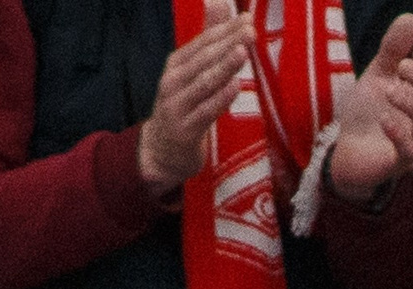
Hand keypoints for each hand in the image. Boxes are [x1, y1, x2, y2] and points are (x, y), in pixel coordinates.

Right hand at [138, 4, 257, 199]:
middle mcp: (174, 80)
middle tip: (250, 30)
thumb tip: (218, 2)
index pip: (204, 42)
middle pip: (205, 58)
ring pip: (205, 82)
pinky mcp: (185, 128)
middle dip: (228, 43)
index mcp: (178, 63)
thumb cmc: (184, 105)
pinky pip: (205, 111)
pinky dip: (220, 99)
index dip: (225, 29)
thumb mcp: (192, 72)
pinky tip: (234, 87)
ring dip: (225, 67)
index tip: (247, 18)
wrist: (162, 149)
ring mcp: (178, 104)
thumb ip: (208, 39)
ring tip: (242, 51)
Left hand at [328, 13, 412, 198]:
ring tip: (390, 91)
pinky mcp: (398, 161)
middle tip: (402, 67)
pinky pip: (409, 151)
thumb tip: (410, 17)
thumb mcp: (378, 73)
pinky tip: (384, 119)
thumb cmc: (369, 111)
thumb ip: (393, 49)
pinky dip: (399, 133)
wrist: (347, 147)